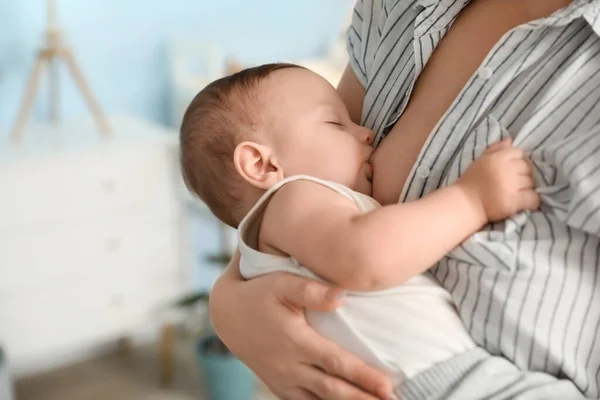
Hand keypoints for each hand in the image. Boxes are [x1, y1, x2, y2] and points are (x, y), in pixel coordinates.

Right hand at [210, 253, 392, 399]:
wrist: (227, 313)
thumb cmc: (259, 294)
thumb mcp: (281, 283)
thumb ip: (311, 290)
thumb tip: (343, 296)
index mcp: (294, 341)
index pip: (335, 363)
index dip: (363, 377)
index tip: (387, 387)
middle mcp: (289, 366)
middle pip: (332, 391)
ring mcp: (282, 380)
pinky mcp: (277, 385)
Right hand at [457, 138, 540, 222]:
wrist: (464, 204)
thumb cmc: (470, 182)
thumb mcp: (480, 161)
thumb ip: (495, 149)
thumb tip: (510, 140)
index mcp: (497, 158)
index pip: (519, 152)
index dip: (518, 160)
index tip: (512, 169)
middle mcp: (506, 170)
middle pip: (527, 167)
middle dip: (523, 174)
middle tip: (515, 182)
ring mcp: (511, 186)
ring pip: (531, 182)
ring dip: (526, 187)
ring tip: (518, 193)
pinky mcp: (514, 201)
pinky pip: (534, 198)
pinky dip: (532, 200)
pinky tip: (524, 202)